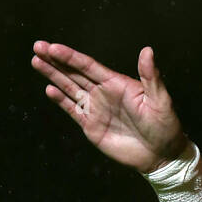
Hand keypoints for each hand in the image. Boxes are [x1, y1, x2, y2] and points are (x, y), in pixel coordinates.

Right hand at [31, 41, 186, 171]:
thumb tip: (147, 50)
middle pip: (74, 73)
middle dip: (55, 60)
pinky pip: (73, 110)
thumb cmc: (165, 126)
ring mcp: (96, 109)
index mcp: (116, 83)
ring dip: (53, 75)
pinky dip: (61, 100)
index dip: (70, 56)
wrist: (161, 155)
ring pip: (69, 88)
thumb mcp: (160, 100)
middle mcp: (103, 92)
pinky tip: (49, 89)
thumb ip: (150, 76)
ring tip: (36, 61)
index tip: (52, 47)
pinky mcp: (91, 126)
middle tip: (37, 46)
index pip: (88, 66)